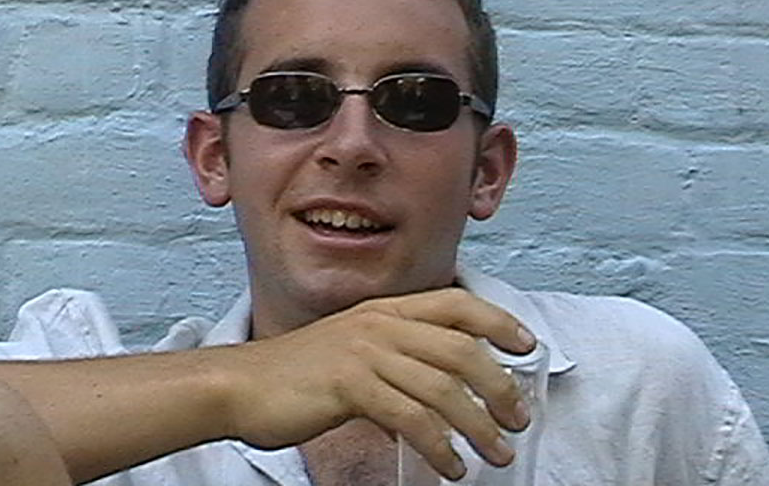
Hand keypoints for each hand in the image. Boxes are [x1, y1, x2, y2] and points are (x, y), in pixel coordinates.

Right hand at [217, 288, 535, 480]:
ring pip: (442, 387)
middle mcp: (380, 324)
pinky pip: (410, 417)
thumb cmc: (299, 373)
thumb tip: (440, 388)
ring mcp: (364, 352)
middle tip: (518, 416)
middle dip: (499, 383)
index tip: (527, 345)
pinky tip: (450, 465)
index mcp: (384, 310)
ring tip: (497, 451)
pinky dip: (439, 445)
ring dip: (478, 424)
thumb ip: (396, 356)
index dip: (497, 320)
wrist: (241, 384)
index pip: (455, 303)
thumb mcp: (353, 348)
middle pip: (460, 347)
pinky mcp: (349, 385)